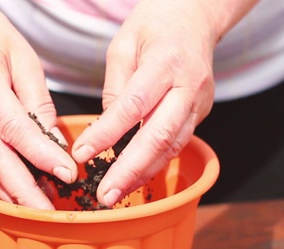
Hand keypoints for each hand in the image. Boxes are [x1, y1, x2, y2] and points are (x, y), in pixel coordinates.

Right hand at [0, 0, 77, 208]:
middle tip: (49, 212)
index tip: (68, 174)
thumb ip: (39, 101)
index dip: (42, 156)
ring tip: (40, 209)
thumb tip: (55, 143)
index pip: (16, 129)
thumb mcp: (23, 58)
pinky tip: (19, 195)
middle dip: (22, 191)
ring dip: (11, 192)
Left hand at [71, 0, 255, 206]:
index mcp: (165, 62)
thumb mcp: (123, 44)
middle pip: (159, 135)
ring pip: (172, 146)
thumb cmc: (154, 25)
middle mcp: (188, 85)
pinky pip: (177, 143)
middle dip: (130, 170)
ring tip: (116, 194)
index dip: (107, 133)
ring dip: (143, 174)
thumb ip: (115, 87)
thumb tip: (105, 130)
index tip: (81, 154)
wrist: (196, 16)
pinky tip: (135, 178)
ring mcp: (200, 102)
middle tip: (105, 195)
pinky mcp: (202, 113)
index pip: (133, 105)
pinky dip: (155, 163)